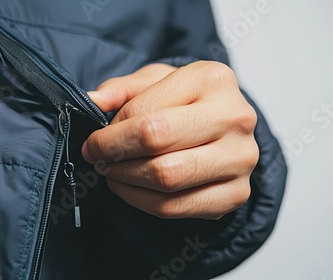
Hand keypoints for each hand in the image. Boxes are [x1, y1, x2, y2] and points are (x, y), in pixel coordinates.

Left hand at [83, 62, 258, 219]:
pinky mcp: (237, 193)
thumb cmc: (187, 102)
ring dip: (125, 179)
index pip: (145, 113)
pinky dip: (142, 202)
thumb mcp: (155, 82)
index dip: (110, 133)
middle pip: (157, 142)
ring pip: (166, 179)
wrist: (225, 128)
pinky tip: (131, 188)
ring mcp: (240, 158)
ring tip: (113, 171)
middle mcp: (235, 117)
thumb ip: (122, 89)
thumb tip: (92, 101)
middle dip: (114, 153)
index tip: (94, 140)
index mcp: (213, 79)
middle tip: (97, 157)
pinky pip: (176, 207)